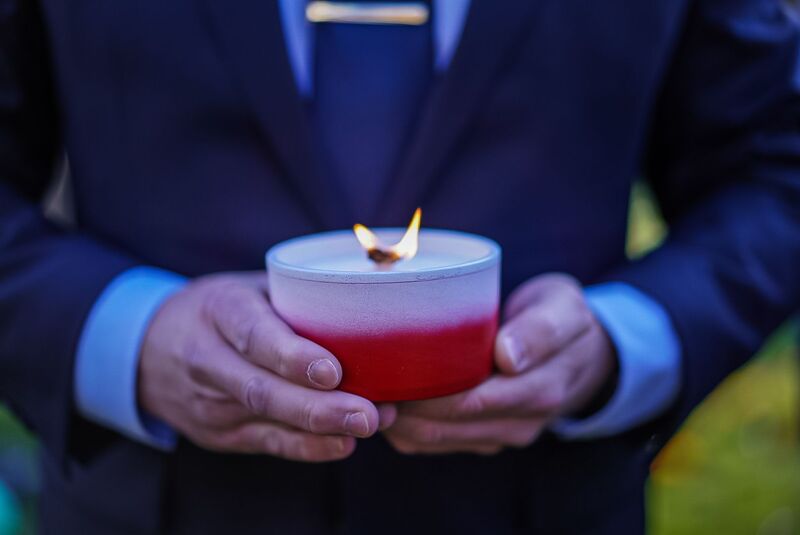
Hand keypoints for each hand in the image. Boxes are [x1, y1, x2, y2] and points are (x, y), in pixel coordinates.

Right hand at [138, 272, 395, 461]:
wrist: (145, 349)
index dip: (292, 356)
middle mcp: (207, 360)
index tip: (333, 370)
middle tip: (368, 414)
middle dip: (318, 406)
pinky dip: (306, 447)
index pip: (253, 336)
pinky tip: (341, 444)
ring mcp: (209, 403)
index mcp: (219, 310)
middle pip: (262, 389)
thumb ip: (294, 298)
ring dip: (322, 428)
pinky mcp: (218, 433)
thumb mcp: (245, 287)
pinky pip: (267, 443)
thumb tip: (369, 306)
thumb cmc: (218, 310)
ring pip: (267, 421)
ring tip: (369, 424)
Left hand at [383, 274, 615, 454]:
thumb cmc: (564, 319)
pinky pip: (442, 442)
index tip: (386, 378)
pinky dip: (411, 429)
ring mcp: (502, 433)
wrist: (583, 349)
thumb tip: (508, 356)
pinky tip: (388, 405)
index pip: (472, 402)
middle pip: (447, 427)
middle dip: (403, 414)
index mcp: (539, 390)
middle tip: (361, 388)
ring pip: (439, 441)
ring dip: (401, 425)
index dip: (426, 396)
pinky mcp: (487, 434)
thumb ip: (542, 330)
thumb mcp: (564, 309)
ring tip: (365, 397)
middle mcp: (520, 421)